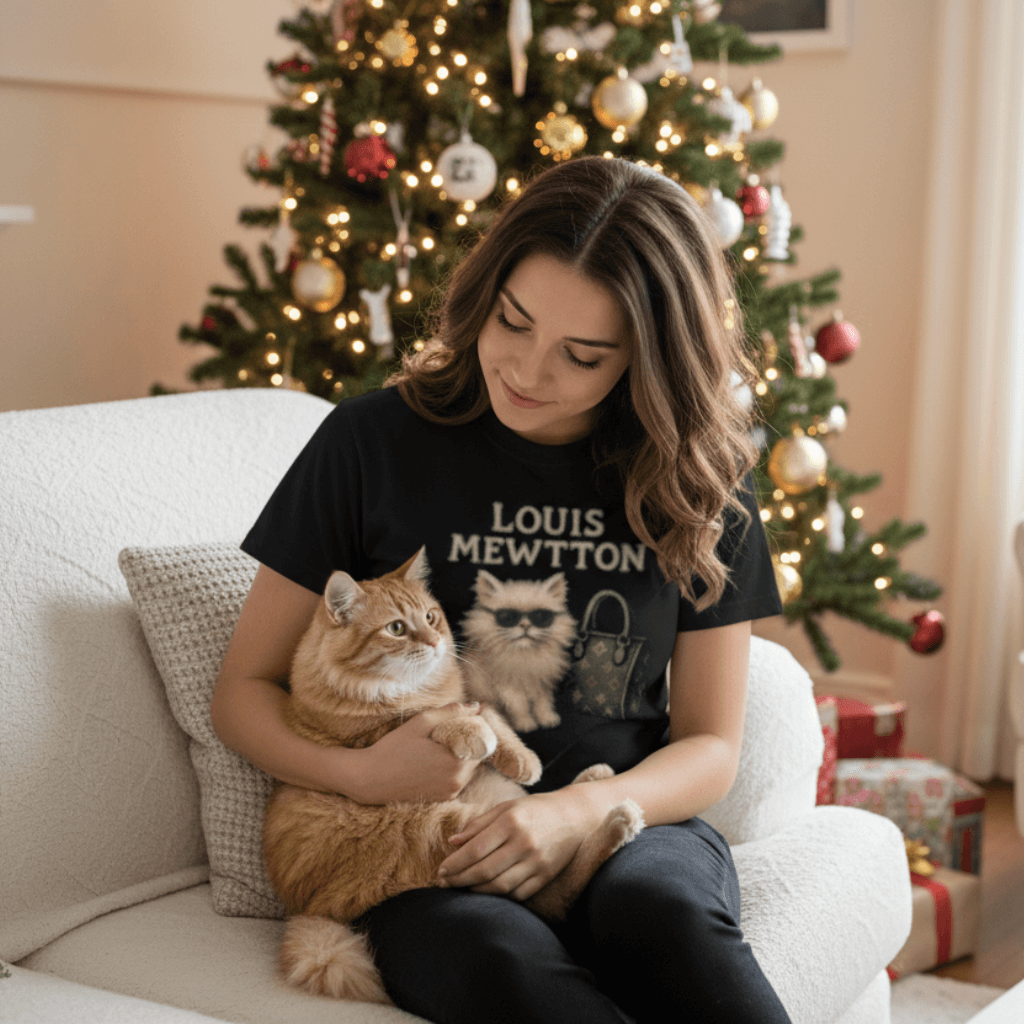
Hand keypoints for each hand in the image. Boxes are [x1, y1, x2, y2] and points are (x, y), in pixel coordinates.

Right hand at [345, 703, 484, 803]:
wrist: (370, 779)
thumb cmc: (393, 748)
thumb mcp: (421, 723)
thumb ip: (452, 712)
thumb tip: (477, 706)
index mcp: (457, 762)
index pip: (483, 742)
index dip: (477, 729)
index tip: (466, 720)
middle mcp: (458, 781)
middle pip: (477, 756)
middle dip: (470, 742)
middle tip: (452, 730)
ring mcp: (451, 793)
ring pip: (468, 769)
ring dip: (462, 756)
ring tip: (441, 745)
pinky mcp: (442, 800)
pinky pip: (457, 780)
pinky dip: (452, 769)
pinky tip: (434, 760)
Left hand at [436, 789, 598, 901]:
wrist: (574, 817)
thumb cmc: (535, 809)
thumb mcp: (506, 808)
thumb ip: (479, 824)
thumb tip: (453, 842)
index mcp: (511, 822)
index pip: (475, 849)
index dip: (455, 863)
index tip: (441, 870)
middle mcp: (524, 843)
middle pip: (484, 870)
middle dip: (459, 879)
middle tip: (444, 883)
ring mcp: (536, 862)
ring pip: (499, 886)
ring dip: (476, 890)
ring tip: (461, 887)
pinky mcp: (545, 876)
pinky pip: (517, 893)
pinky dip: (498, 895)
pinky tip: (486, 890)